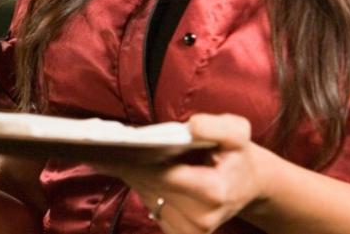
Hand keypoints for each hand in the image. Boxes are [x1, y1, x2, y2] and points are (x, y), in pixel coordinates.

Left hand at [96, 114, 275, 233]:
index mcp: (214, 192)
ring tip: (113, 154)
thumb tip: (192, 127)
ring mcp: (189, 231)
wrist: (247, 184)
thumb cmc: (238, 155)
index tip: (113, 147)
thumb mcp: (238, 131)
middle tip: (102, 146)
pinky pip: (151, 206)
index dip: (138, 161)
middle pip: (151, 186)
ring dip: (132, 175)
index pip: (165, 176)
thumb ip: (218, 126)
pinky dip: (141, 186)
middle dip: (129, 164)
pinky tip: (132, 168)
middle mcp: (200, 219)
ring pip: (147, 196)